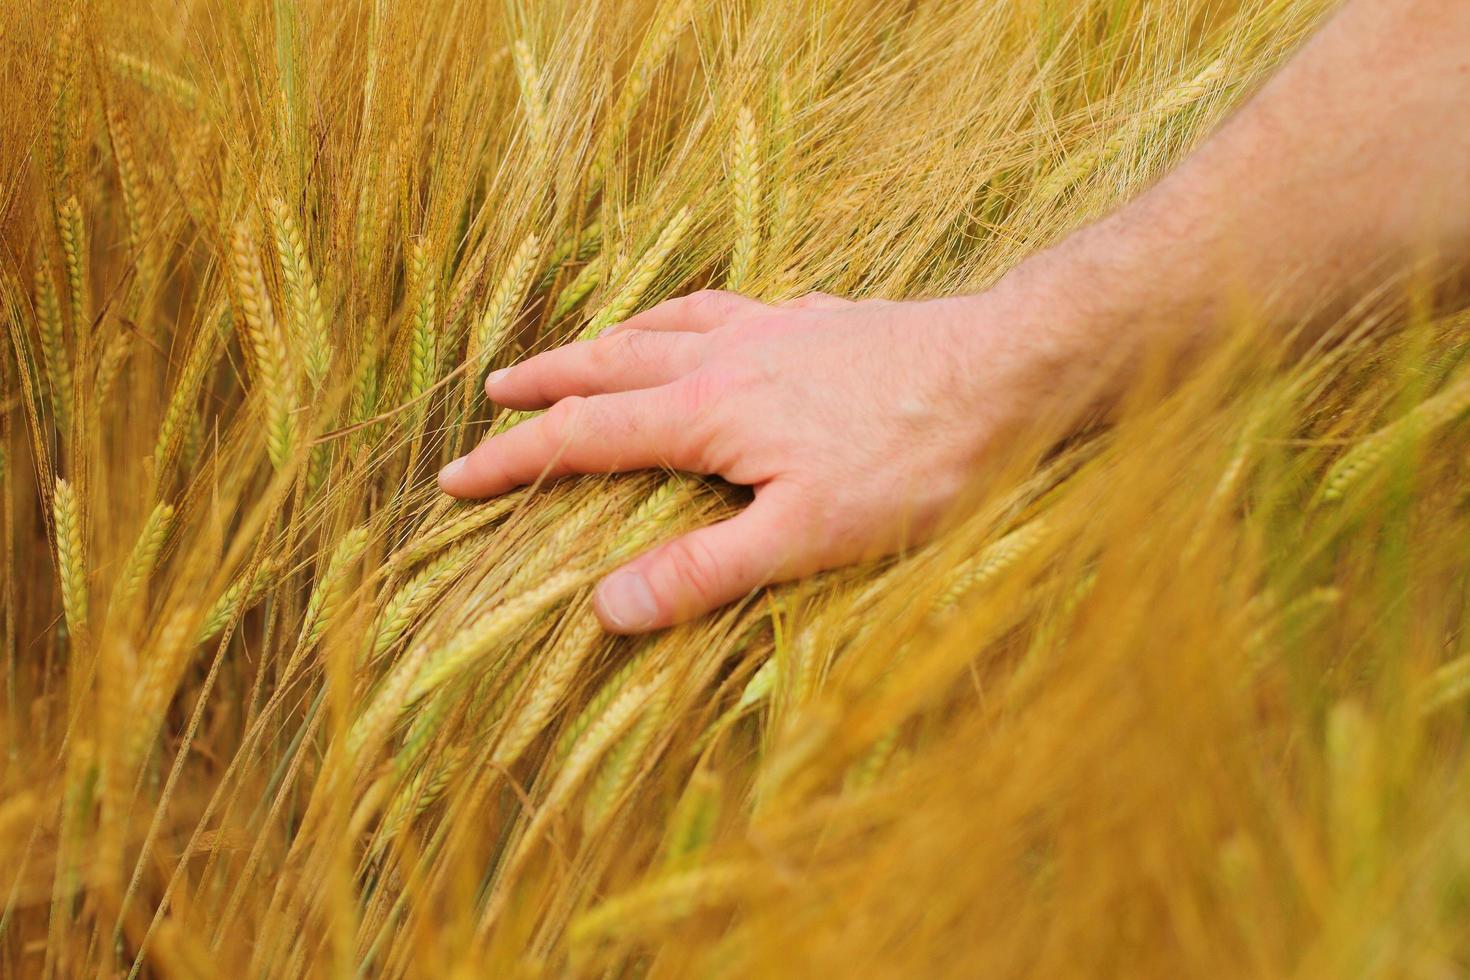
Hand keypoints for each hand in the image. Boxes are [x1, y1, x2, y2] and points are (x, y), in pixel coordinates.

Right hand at [437, 285, 1098, 632]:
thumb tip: (604, 607)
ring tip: (582, 347)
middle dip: (546, 381)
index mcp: (708, 412)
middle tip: (494, 389)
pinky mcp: (822, 319)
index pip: (585, 436)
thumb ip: (704, 571)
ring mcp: (776, 329)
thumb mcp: (806, 537)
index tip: (454, 477)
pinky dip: (689, 314)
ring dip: (610, 338)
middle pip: (611, 364)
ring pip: (666, 324)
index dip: (515, 459)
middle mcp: (728, 358)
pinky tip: (708, 321)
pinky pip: (730, 306)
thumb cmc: (914, 461)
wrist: (1010, 371)